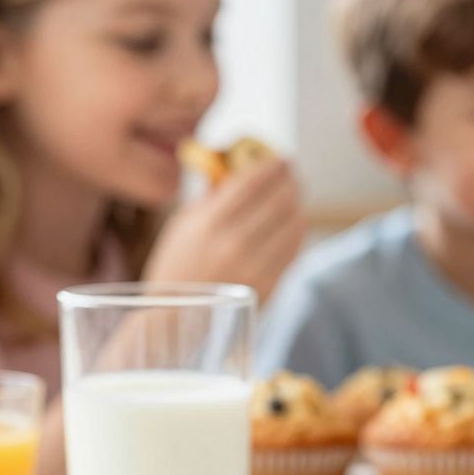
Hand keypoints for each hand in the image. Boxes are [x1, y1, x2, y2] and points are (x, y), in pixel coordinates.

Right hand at [144, 157, 302, 301]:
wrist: (176, 316)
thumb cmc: (176, 265)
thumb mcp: (183, 225)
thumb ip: (213, 197)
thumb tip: (240, 171)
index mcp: (209, 224)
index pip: (251, 184)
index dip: (271, 167)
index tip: (281, 158)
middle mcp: (235, 243)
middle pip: (278, 201)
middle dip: (289, 182)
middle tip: (292, 175)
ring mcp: (256, 265)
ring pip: (293, 224)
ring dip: (297, 205)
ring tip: (294, 197)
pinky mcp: (270, 284)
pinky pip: (294, 249)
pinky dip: (296, 231)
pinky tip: (293, 223)